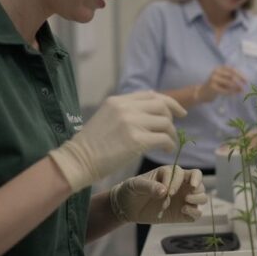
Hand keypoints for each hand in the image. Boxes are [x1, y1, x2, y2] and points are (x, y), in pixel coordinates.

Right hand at [48, 91, 186, 191]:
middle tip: (172, 131)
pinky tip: (167, 150)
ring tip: (168, 143)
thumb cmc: (91, 144)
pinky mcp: (136, 140)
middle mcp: (125, 108)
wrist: (77, 161)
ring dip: (171, 133)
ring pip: (165, 122)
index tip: (179, 112)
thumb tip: (151, 104)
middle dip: (172, 117)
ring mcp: (131, 123)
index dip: (169, 103)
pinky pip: (163, 138)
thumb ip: (126, 109)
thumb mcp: (106, 116)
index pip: (150, 94)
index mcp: (117, 100)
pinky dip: (169, 144)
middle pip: (161, 105)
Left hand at [109, 166, 207, 223]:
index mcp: (172, 173)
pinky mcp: (182, 214)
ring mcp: (183, 200)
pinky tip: (184, 212)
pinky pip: (196, 213)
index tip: (169, 192)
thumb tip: (163, 191)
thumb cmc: (132, 190)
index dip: (181, 182)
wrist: (127, 206)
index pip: (187, 173)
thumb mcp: (136, 184)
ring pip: (202, 197)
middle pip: (200, 183)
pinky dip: (195, 213)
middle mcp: (181, 185)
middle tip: (185, 197)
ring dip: (198, 199)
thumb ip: (149, 186)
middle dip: (196, 189)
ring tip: (185, 204)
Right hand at [196, 66, 246, 102]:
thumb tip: (244, 84)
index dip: (240, 75)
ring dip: (236, 88)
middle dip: (239, 82)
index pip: (232, 70)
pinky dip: (231, 92)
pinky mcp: (212, 87)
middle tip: (244, 88)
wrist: (203, 92)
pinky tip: (234, 94)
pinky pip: (225, 90)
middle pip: (231, 76)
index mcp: (220, 68)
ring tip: (240, 92)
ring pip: (229, 83)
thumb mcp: (225, 81)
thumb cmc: (216, 86)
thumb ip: (233, 81)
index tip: (246, 81)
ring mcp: (213, 79)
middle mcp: (216, 71)